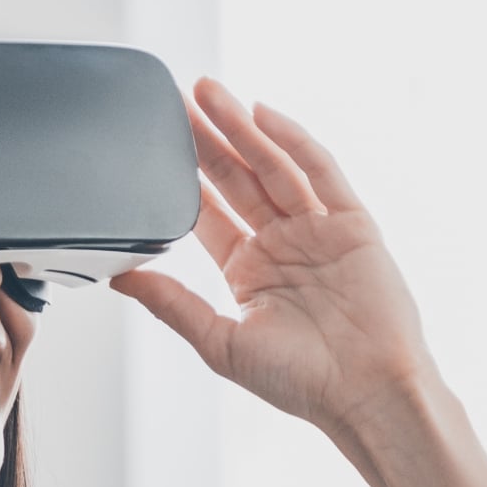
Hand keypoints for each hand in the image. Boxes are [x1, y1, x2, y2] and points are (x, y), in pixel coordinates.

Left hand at [111, 80, 440, 440]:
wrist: (367, 394)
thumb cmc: (300, 381)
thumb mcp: (220, 343)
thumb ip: (172, 304)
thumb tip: (120, 278)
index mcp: (249, 272)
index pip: (209, 213)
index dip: (183, 178)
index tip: (156, 143)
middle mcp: (282, 245)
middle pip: (237, 179)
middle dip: (207, 139)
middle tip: (177, 99)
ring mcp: (318, 229)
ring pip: (273, 167)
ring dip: (241, 128)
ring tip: (208, 92)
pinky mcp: (353, 223)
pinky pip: (321, 172)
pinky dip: (293, 142)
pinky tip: (262, 115)